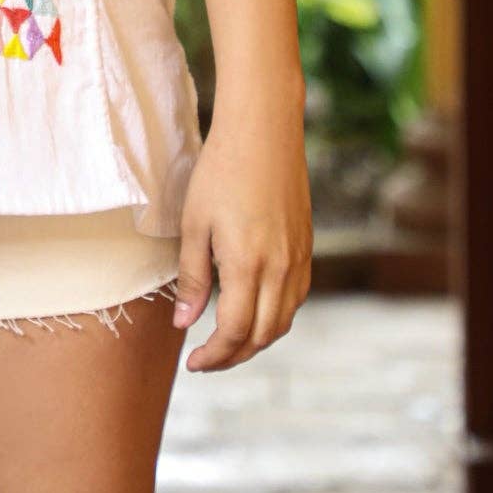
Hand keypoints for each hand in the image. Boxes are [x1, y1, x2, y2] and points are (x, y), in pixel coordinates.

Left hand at [171, 90, 312, 371]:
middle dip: (234, 355)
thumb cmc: (221, 170)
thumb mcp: (195, 222)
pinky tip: (253, 309)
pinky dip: (274, 315)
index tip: (193, 362)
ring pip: (282, 321)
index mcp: (248, 264)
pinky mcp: (307, 247)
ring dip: (256, 339)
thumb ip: (192, 276)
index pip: (234, 331)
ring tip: (227, 340)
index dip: (213, 355)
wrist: (264, 130)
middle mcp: (280, 268)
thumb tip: (185, 323)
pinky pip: (295, 298)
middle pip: (262, 335)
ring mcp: (299, 259)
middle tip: (206, 359)